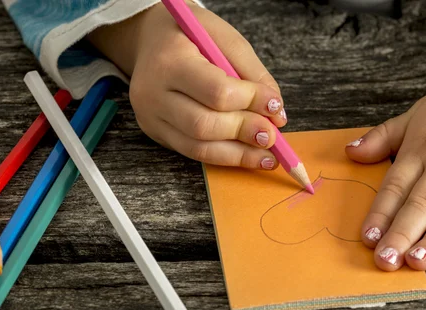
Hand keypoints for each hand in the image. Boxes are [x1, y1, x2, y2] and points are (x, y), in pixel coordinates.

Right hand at [88, 3, 285, 168]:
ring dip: (239, 154)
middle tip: (273, 136)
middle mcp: (153, 93)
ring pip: (198, 147)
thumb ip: (253, 73)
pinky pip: (193, 153)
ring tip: (268, 156)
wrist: (149, 39)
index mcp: (170, 60)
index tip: (275, 106)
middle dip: (244, 132)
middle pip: (204, 125)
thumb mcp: (224, 38)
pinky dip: (225, 157)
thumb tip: (277, 114)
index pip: (217, 92)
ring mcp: (151, 116)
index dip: (252, 102)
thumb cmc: (190, 36)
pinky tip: (248, 157)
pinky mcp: (155, 132)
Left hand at [346, 60, 425, 270]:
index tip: (367, 239)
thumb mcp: (417, 114)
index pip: (395, 187)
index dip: (380, 215)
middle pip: (420, 203)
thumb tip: (349, 153)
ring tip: (417, 262)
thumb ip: (382, 137)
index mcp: (421, 150)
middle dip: (401, 234)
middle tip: (386, 261)